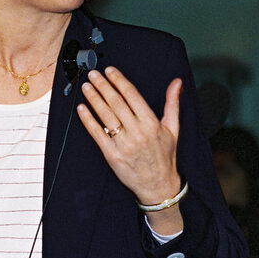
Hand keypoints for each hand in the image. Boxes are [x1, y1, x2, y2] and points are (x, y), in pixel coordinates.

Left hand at [77, 66, 183, 233]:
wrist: (158, 186)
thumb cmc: (165, 156)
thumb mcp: (173, 129)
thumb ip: (172, 103)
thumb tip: (177, 82)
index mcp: (152, 123)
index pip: (132, 96)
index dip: (119, 81)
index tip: (110, 70)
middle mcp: (138, 132)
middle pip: (116, 103)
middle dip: (103, 86)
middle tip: (93, 74)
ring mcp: (124, 144)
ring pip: (106, 116)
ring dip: (94, 99)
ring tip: (86, 87)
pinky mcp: (112, 156)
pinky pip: (97, 134)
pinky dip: (88, 120)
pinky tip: (82, 109)